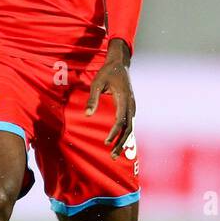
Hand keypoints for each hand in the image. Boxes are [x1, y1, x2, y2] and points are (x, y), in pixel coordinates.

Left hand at [85, 39, 134, 158]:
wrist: (119, 64)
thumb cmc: (106, 73)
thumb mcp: (96, 83)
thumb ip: (92, 99)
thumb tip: (87, 115)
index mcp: (124, 98)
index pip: (121, 120)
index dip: (114, 133)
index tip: (106, 141)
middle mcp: (131, 104)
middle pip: (128, 128)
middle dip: (121, 143)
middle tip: (112, 156)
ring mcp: (132, 106)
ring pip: (130, 127)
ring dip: (123, 141)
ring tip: (114, 153)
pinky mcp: (130, 106)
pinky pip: (129, 123)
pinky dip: (125, 134)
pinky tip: (120, 142)